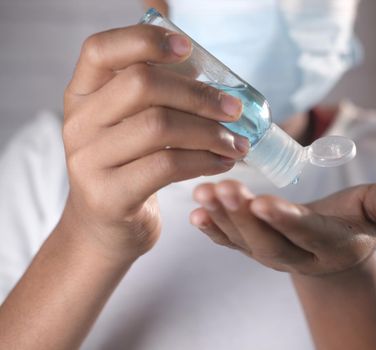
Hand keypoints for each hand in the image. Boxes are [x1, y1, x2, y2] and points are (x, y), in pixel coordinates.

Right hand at [61, 25, 248, 261]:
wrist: (105, 228)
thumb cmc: (130, 169)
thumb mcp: (131, 127)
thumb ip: (157, 100)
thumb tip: (216, 84)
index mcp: (84, 95)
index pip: (102, 49)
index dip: (145, 40)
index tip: (187, 47)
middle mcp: (79, 123)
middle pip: (142, 85)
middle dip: (199, 96)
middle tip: (235, 111)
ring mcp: (88, 160)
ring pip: (160, 126)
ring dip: (210, 133)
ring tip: (237, 144)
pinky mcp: (108, 195)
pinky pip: (167, 166)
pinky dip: (204, 161)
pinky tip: (223, 163)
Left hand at [190, 179, 375, 275]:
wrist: (335, 249)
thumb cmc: (357, 222)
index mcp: (330, 245)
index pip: (306, 233)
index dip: (285, 220)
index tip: (260, 201)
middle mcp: (297, 256)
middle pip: (268, 242)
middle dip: (243, 218)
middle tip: (222, 189)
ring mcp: (272, 255)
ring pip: (244, 242)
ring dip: (221, 218)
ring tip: (202, 193)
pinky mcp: (253, 249)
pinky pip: (230, 242)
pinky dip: (212, 229)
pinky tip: (195, 213)